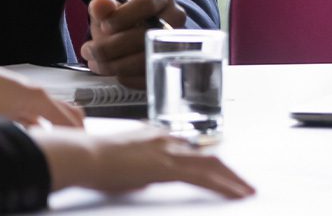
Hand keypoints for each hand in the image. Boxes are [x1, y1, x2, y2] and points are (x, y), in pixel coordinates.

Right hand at [33, 125, 253, 198]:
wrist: (85, 156)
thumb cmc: (95, 163)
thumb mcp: (122, 167)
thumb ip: (137, 171)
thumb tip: (142, 179)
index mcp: (157, 137)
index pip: (191, 150)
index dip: (209, 163)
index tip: (221, 174)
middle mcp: (167, 140)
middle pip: (207, 154)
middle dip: (227, 171)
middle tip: (243, 185)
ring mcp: (169, 151)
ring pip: (211, 163)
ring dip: (231, 179)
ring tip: (246, 191)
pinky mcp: (167, 165)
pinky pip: (203, 176)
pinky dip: (223, 185)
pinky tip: (234, 194)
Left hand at [82, 0, 185, 86]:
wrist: (141, 29)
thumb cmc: (126, 16)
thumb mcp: (112, 5)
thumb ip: (103, 5)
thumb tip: (99, 6)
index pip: (147, 3)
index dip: (123, 16)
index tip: (104, 26)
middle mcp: (174, 20)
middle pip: (144, 36)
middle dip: (109, 47)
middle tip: (88, 50)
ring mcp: (174, 44)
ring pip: (144, 60)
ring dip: (113, 65)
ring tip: (94, 61)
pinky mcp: (169, 67)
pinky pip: (145, 77)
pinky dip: (123, 77)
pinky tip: (110, 69)